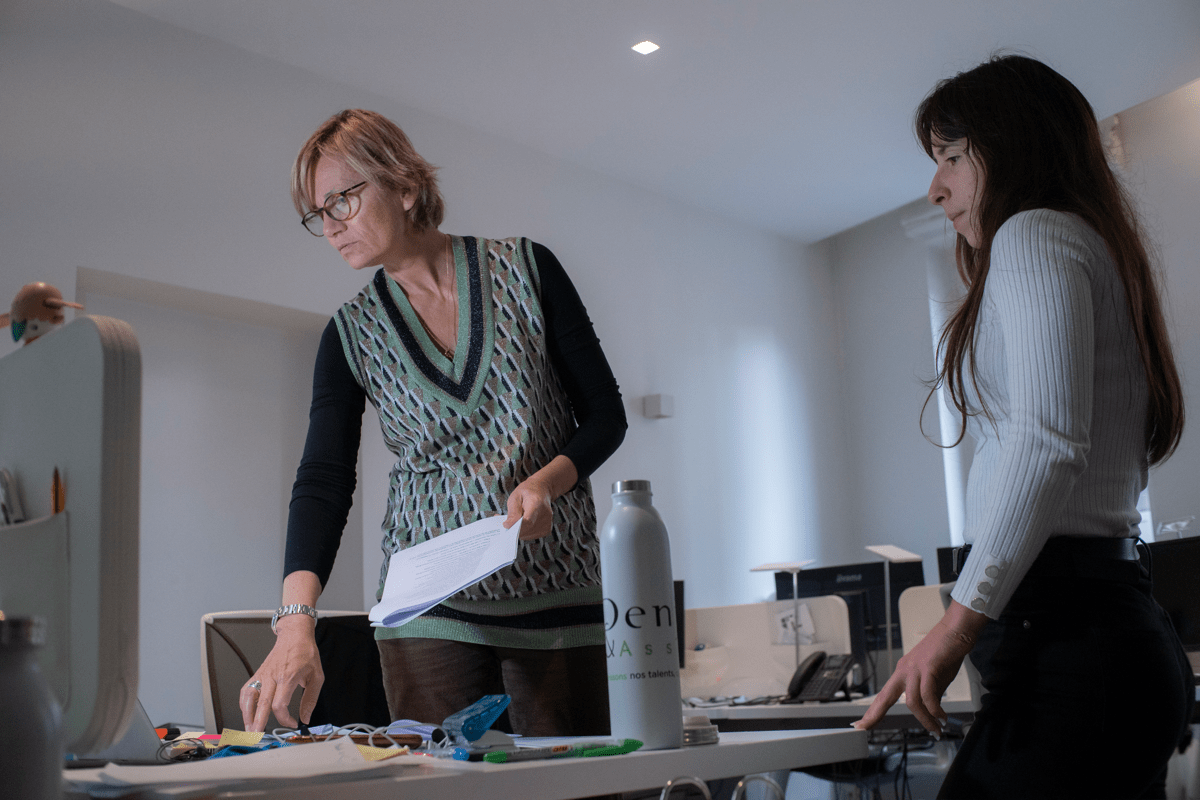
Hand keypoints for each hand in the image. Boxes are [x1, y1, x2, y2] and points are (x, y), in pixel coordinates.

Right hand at [239, 616, 322, 730]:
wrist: (295, 635)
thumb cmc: (305, 653)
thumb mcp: (317, 676)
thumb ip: (310, 699)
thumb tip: (306, 717)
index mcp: (288, 677)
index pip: (279, 704)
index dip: (284, 719)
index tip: (292, 723)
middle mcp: (272, 676)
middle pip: (261, 704)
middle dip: (257, 723)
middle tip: (256, 736)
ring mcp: (263, 675)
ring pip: (248, 697)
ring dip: (246, 715)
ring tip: (249, 729)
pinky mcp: (257, 673)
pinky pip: (246, 690)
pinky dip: (243, 703)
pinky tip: (247, 712)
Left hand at [505, 474, 555, 539]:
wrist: (542, 489)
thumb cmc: (528, 491)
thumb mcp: (516, 496)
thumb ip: (513, 512)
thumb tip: (508, 526)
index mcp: (537, 503)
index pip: (527, 521)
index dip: (514, 526)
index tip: (505, 525)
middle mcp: (545, 515)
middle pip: (526, 530)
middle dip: (513, 529)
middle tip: (506, 522)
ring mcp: (547, 523)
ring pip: (527, 535)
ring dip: (518, 530)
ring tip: (516, 520)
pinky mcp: (547, 529)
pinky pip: (531, 536)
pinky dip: (524, 531)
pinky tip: (523, 523)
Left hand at [852, 603, 983, 735]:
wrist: (956, 630)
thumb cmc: (945, 652)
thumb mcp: (933, 677)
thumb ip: (929, 693)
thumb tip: (931, 711)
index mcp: (903, 672)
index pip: (883, 695)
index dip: (872, 711)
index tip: (861, 724)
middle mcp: (905, 670)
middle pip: (885, 696)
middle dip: (873, 714)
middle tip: (866, 728)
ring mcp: (915, 668)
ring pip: (912, 701)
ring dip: (925, 720)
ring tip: (936, 729)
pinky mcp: (928, 667)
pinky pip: (928, 695)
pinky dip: (935, 710)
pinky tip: (942, 717)